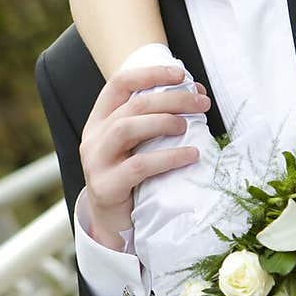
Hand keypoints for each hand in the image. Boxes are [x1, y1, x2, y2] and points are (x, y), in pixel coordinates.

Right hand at [80, 63, 210, 248]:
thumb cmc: (132, 176)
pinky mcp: (106, 186)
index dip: (149, 74)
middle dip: (171, 99)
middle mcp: (94, 137)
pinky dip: (169, 157)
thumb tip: (197, 95)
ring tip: (188, 126)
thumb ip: (156, 120)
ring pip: (128, 129)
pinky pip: (139, 166)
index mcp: (100, 120)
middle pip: (132, 106)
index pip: (119, 83)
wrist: (111, 222)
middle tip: (201, 103)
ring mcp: (96, 162)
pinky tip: (191, 155)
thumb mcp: (138, 144)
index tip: (181, 74)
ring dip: (164, 122)